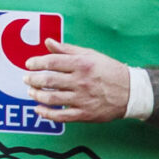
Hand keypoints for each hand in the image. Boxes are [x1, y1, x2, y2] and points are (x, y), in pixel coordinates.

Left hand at [24, 40, 144, 123]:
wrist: (131, 92)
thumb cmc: (110, 71)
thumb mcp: (91, 55)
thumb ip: (68, 50)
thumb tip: (48, 42)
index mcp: (82, 64)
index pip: (52, 62)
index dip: (36, 63)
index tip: (29, 65)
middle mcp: (81, 81)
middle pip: (48, 80)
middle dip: (33, 79)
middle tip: (27, 79)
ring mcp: (82, 99)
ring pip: (51, 98)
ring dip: (36, 95)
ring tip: (31, 92)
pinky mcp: (85, 114)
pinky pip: (60, 116)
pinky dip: (46, 114)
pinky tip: (39, 109)